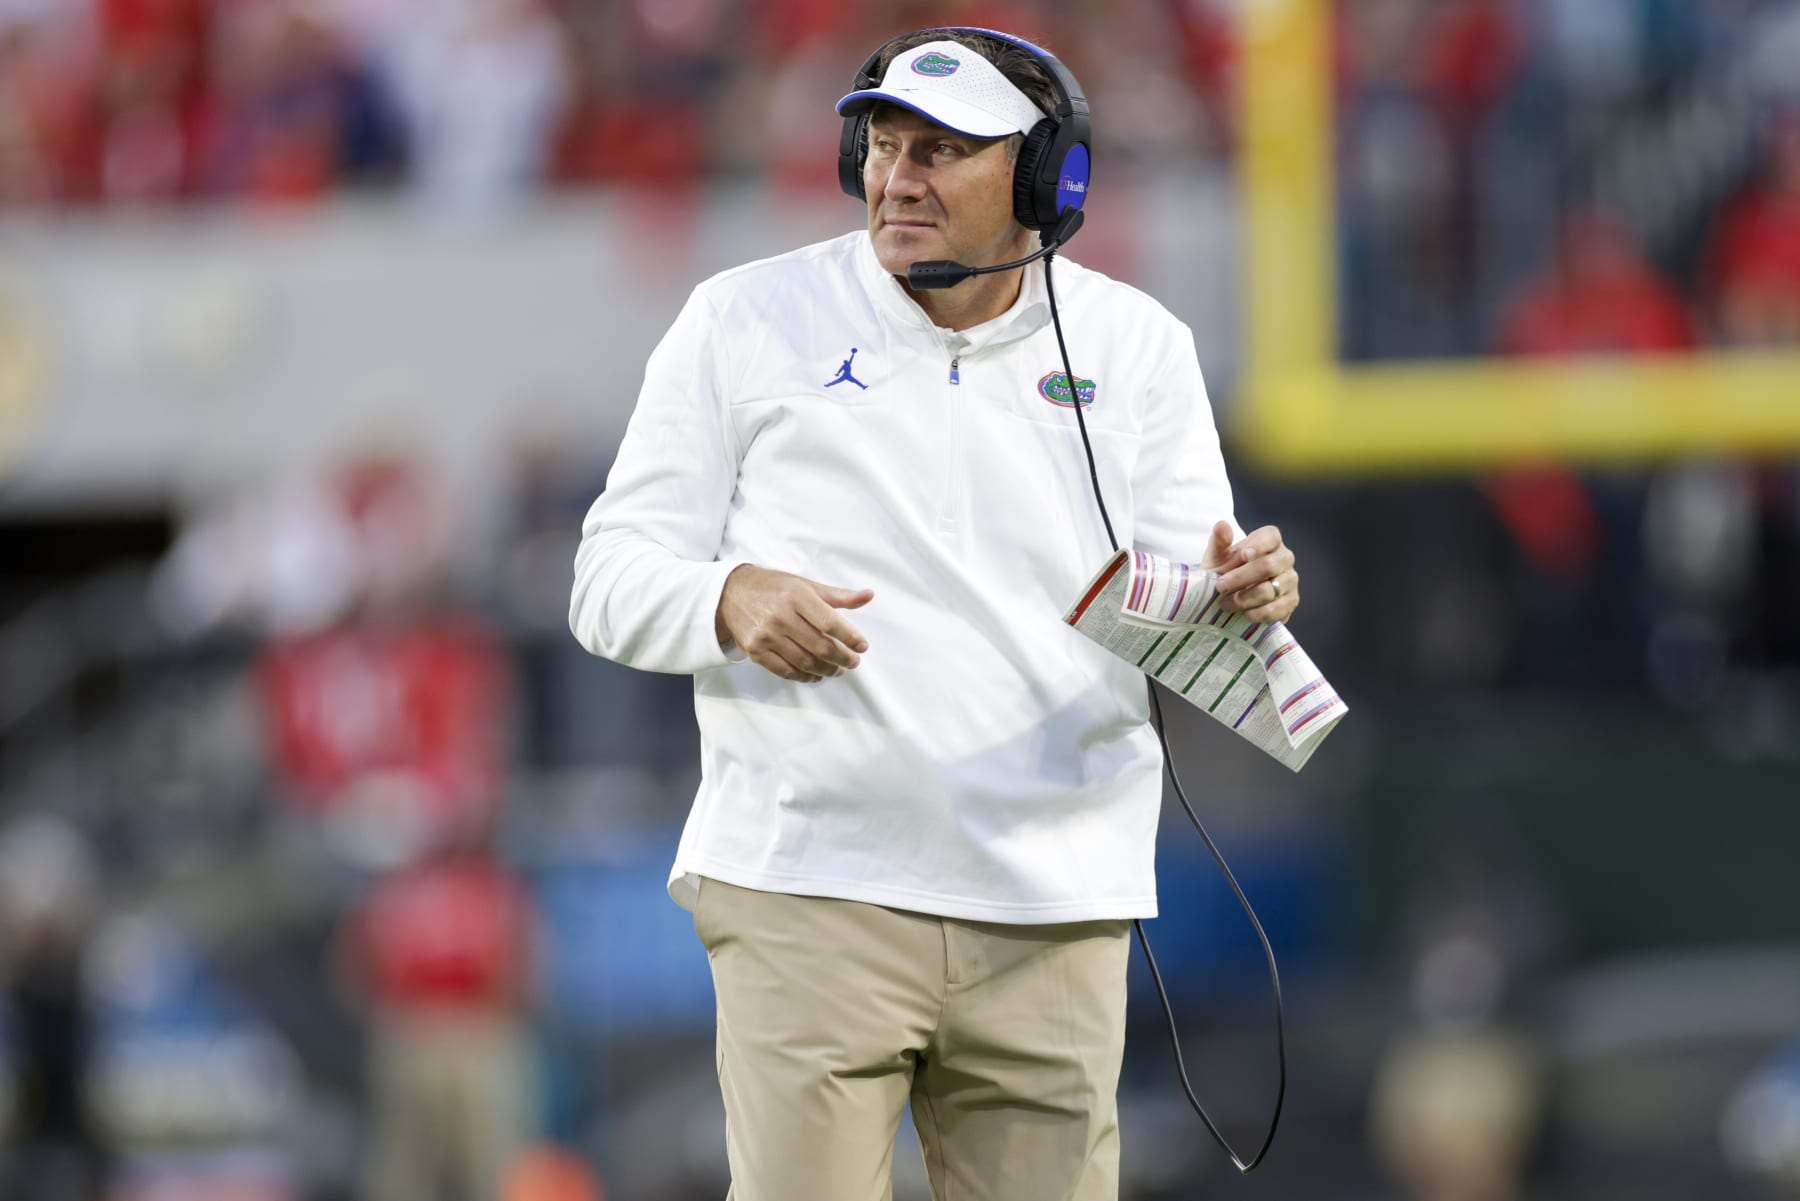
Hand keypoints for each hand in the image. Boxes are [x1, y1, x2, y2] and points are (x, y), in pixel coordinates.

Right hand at [716, 565, 872, 682]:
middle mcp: (781, 617)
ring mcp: (766, 636)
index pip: (830, 622)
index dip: (850, 637)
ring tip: (839, 669)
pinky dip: (805, 676)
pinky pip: (786, 670)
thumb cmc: (774, 587)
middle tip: (853, 662)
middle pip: (820, 646)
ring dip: (827, 670)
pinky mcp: (756, 651)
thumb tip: (869, 595)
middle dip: (843, 658)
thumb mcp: (806, 585)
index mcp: (796, 597)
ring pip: (805, 662)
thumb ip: (838, 595)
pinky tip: (816, 674)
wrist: (732, 593)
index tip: (863, 646)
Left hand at [1201, 520, 1297, 623]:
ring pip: (1270, 590)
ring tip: (1226, 604)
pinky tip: (1244, 614)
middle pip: (1268, 566)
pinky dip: (1257, 614)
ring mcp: (1291, 580)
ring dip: (1244, 599)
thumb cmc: (1225, 570)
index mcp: (1269, 541)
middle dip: (1241, 578)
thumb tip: (1221, 525)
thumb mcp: (1218, 556)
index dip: (1258, 545)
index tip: (1243, 556)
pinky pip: (1276, 609)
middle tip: (1220, 587)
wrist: (1230, 596)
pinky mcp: (1291, 601)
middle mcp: (1285, 558)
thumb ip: (1220, 541)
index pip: (1270, 536)